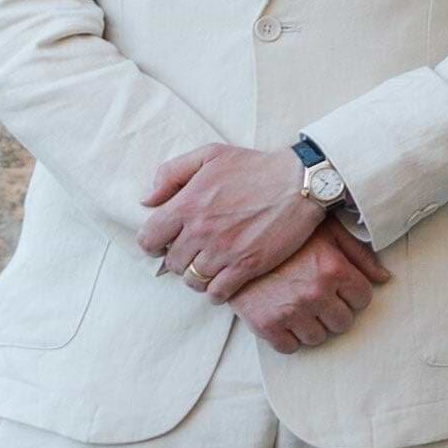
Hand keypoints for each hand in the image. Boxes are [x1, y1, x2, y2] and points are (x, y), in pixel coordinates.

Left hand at [145, 142, 329, 299]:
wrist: (300, 182)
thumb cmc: (255, 167)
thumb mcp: (209, 155)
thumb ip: (171, 173)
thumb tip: (147, 200)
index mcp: (187, 204)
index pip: (150, 239)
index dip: (154, 244)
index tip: (165, 243)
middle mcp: (201, 231)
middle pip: (171, 263)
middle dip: (179, 260)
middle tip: (192, 253)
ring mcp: (224, 251)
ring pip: (192, 280)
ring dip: (196, 277)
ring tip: (207, 268)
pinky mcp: (247, 265)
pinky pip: (217, 292)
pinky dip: (216, 292)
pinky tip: (222, 282)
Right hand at [234, 223, 388, 354]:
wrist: (234, 244)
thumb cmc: (286, 237)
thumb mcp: (327, 233)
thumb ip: (359, 254)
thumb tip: (385, 278)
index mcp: (334, 269)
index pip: (363, 298)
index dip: (352, 294)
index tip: (339, 288)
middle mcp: (316, 293)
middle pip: (343, 322)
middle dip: (334, 311)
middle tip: (318, 299)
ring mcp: (291, 311)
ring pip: (318, 338)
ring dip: (312, 326)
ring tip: (299, 306)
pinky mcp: (267, 325)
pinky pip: (290, 348)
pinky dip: (288, 337)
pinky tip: (283, 318)